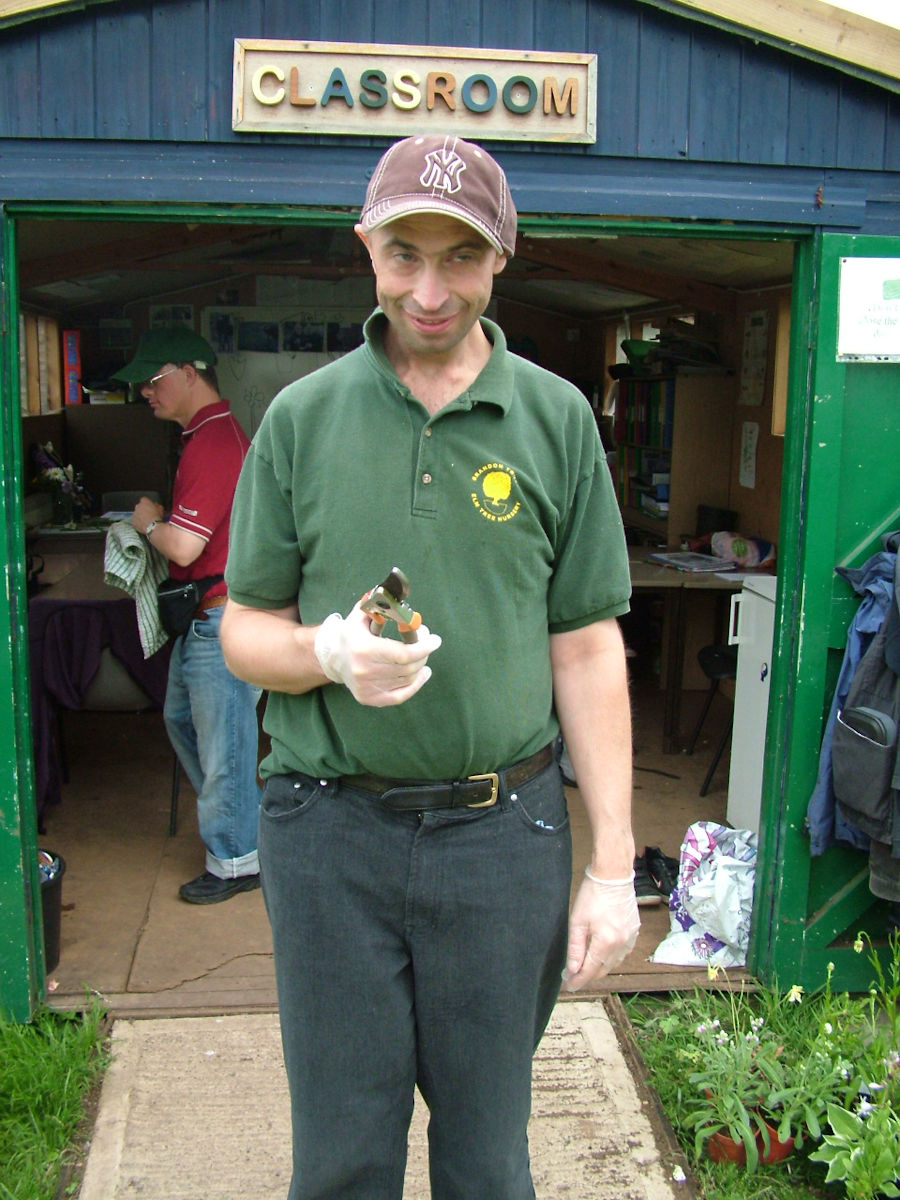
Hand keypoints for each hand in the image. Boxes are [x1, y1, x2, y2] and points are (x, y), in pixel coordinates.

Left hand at [131, 496, 163, 534]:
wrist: (153, 526)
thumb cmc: (157, 516)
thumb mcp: (161, 509)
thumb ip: (157, 505)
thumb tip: (155, 505)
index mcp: (144, 501)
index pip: (144, 499)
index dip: (147, 503)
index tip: (150, 507)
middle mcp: (137, 506)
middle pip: (139, 506)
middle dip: (142, 509)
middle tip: (148, 514)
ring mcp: (134, 514)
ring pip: (136, 513)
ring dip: (140, 516)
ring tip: (145, 520)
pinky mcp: (132, 521)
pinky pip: (135, 520)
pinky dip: (138, 522)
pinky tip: (142, 525)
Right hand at [314, 602, 441, 706]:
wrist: (332, 658)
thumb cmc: (352, 632)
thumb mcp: (362, 614)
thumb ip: (380, 604)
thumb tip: (399, 593)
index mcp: (363, 648)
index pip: (403, 654)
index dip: (424, 648)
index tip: (436, 640)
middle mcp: (363, 671)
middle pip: (408, 667)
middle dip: (423, 654)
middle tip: (428, 642)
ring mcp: (366, 688)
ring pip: (407, 680)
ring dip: (421, 666)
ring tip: (423, 655)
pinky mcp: (368, 699)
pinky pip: (400, 696)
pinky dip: (416, 685)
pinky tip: (422, 673)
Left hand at [562, 870, 639, 991]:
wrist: (613, 875)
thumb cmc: (592, 895)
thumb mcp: (577, 921)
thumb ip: (575, 948)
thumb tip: (573, 970)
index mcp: (606, 943)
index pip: (590, 970)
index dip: (578, 980)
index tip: (569, 985)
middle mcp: (621, 944)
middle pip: (603, 970)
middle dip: (587, 976)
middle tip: (573, 977)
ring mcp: (630, 938)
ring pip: (614, 963)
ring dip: (600, 968)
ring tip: (585, 968)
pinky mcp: (634, 931)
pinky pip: (623, 953)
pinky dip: (612, 958)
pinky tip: (603, 955)